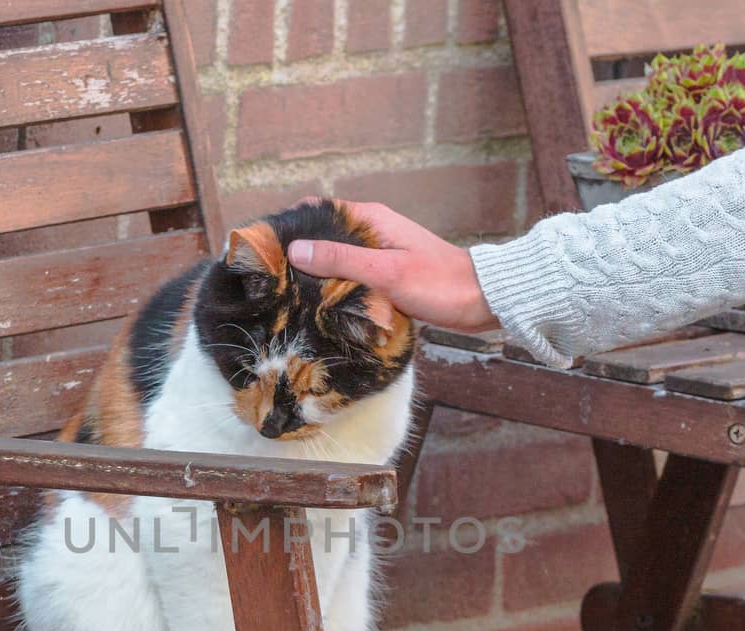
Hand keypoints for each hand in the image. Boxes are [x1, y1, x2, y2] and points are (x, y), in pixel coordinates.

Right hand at [287, 201, 498, 332]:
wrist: (480, 301)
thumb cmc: (438, 283)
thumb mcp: (385, 271)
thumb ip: (341, 259)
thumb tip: (295, 248)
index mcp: (371, 220)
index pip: (318, 211)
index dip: (291, 224)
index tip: (264, 244)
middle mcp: (371, 232)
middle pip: (324, 237)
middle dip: (298, 253)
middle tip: (269, 276)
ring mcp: (378, 255)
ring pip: (336, 260)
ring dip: (315, 274)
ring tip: (286, 293)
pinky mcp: (385, 277)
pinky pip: (350, 278)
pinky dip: (334, 288)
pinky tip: (319, 306)